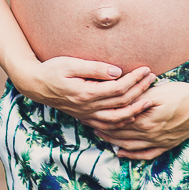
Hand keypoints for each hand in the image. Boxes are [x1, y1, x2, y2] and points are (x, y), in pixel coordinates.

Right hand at [12, 57, 156, 124]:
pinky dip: (122, 123)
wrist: (35, 85)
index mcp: (86, 93)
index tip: (146, 69)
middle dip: (140, 90)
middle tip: (153, 78)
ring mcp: (87, 115)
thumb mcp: (71, 63)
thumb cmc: (52, 69)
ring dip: (136, 110)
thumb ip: (95, 68)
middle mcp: (88, 107)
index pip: (118, 88)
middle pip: (122, 103)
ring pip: (118, 118)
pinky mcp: (85, 117)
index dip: (135, 79)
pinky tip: (131, 116)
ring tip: (149, 100)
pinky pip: (108, 126)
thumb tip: (118, 71)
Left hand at [85, 81, 188, 160]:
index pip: (117, 121)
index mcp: (145, 119)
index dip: (102, 118)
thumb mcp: (157, 91)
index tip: (89, 113)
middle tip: (87, 124)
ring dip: (113, 142)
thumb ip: (138, 97)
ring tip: (99, 137)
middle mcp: (150, 133)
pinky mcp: (167, 145)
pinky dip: (131, 155)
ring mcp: (158, 141)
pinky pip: (146, 154)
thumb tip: (121, 98)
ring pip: (129, 145)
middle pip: (120, 134)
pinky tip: (121, 152)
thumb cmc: (181, 93)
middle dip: (102, 129)